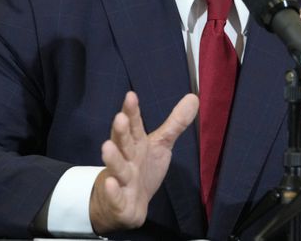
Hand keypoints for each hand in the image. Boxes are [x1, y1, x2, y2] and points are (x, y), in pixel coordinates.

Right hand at [89, 91, 198, 233]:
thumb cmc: (142, 169)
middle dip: (121, 132)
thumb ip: (174, 123)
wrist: (125, 205)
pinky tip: (110, 183)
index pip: (134, 126)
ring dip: (112, 158)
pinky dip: (112, 191)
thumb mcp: (160, 144)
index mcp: (136, 144)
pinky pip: (115, 196)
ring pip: (117, 168)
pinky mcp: (119, 201)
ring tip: (106, 146)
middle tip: (120, 118)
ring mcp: (121, 180)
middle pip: (123, 143)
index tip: (131, 95)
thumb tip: (194, 98)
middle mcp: (127, 159)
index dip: (132, 111)